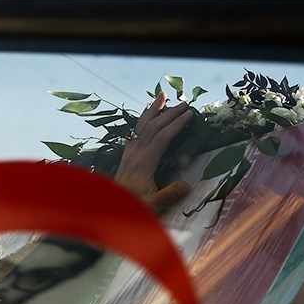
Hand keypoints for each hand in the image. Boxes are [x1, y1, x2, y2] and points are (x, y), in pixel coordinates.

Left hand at [114, 91, 192, 211]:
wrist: (113, 208)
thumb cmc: (135, 206)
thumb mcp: (153, 205)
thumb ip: (168, 195)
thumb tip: (186, 185)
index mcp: (144, 163)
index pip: (162, 138)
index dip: (176, 125)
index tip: (189, 114)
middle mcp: (135, 153)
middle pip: (153, 127)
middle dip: (170, 113)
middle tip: (185, 103)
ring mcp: (130, 152)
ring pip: (142, 125)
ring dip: (154, 109)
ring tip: (163, 96)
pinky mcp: (128, 154)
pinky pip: (136, 131)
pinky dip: (144, 119)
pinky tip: (149, 115)